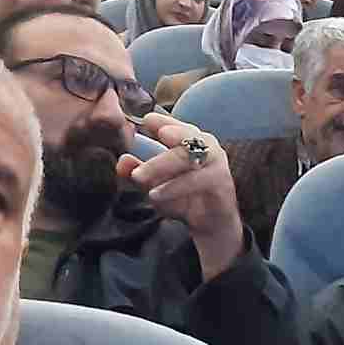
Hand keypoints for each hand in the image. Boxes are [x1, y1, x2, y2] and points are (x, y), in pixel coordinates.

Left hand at [120, 115, 244, 280]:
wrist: (213, 222)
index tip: (141, 125)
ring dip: (160, 167)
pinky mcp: (220, 180)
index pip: (171, 124)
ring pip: (185, 157)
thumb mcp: (155, 184)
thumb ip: (138, 172)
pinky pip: (195, 180)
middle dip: (153, 155)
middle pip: (178, 140)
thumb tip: (122, 161)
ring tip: (140, 180)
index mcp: (188, 138)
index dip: (157, 122)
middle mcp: (204, 143)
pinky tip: (156, 195)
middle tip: (134, 171)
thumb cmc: (184, 197)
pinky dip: (174, 187)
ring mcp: (214, 160)